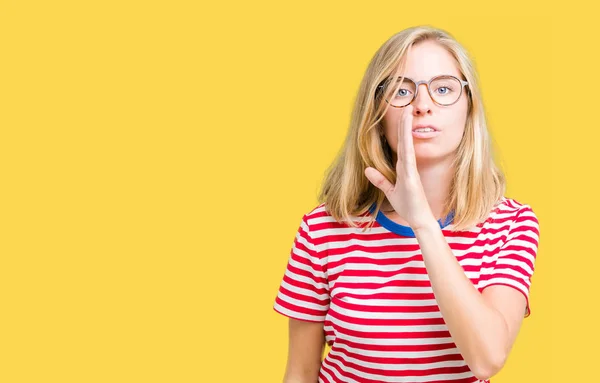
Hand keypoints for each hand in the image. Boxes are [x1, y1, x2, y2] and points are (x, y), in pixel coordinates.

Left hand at [364, 105, 435, 230]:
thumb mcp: (390, 191)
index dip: (401, 129)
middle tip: (407, 104)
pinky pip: (408, 159)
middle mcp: (407, 165)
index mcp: (403, 167)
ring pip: (407, 145)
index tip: (402, 114)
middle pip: (405, 140)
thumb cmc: (408, 205)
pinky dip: (408, 146)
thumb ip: (380, 179)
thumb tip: (367, 169)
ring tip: (407, 112)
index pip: (401, 143)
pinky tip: (407, 136)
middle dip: (405, 122)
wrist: (419, 219)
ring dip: (407, 128)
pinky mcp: (411, 178)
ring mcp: (410, 170)